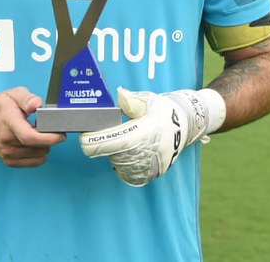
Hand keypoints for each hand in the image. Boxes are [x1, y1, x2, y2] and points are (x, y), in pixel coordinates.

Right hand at [0, 87, 64, 167]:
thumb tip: (37, 104)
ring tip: (38, 134)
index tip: (61, 135)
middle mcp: (6, 140)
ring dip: (44, 147)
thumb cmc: (0, 106)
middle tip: (50, 129)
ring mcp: (6, 153)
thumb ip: (27, 98)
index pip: (30, 137)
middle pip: (37, 148)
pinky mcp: (8, 161)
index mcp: (8, 122)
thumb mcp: (14, 94)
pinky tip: (34, 143)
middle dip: (50, 139)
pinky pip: (33, 163)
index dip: (49, 138)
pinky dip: (38, 154)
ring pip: (38, 156)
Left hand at [79, 87, 210, 186]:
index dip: (96, 141)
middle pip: (113, 154)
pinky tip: (128, 153)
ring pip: (119, 164)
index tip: (85, 137)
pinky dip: (123, 164)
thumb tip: (121, 95)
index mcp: (146, 133)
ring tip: (124, 141)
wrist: (185, 127)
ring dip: (115, 154)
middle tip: (110, 133)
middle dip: (106, 144)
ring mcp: (151, 166)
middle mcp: (149, 152)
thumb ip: (132, 100)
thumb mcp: (150, 101)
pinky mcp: (152, 174)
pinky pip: (128, 173)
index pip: (115, 142)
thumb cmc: (163, 111)